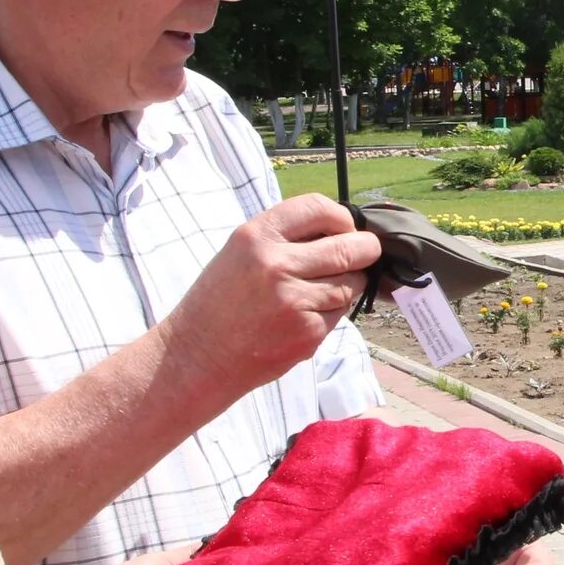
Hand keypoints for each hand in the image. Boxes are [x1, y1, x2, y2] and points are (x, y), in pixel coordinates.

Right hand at [163, 196, 381, 400]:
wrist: (198, 356)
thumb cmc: (221, 302)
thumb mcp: (241, 252)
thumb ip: (285, 237)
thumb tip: (341, 229)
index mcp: (257, 237)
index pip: (319, 208)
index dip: (342, 218)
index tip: (345, 228)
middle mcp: (276, 265)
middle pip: (349, 248)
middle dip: (364, 249)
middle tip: (364, 253)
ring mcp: (295, 301)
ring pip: (351, 283)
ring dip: (347, 284)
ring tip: (319, 291)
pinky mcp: (308, 333)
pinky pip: (340, 314)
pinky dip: (332, 313)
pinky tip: (305, 317)